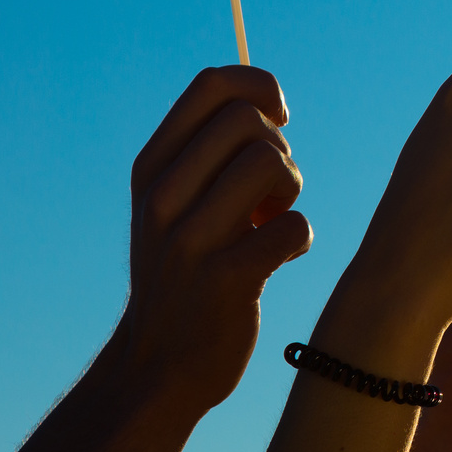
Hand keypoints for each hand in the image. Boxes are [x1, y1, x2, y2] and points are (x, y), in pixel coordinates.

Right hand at [111, 66, 312, 415]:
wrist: (157, 367)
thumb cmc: (183, 273)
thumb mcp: (173, 206)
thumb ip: (206, 154)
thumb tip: (267, 104)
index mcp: (151, 170)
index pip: (211, 84)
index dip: (260, 87)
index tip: (278, 120)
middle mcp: (162, 198)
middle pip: (250, 121)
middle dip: (279, 149)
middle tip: (269, 193)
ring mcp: (190, 239)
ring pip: (271, 162)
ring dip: (291, 190)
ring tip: (272, 221)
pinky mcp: (226, 280)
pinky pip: (295, 226)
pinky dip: (300, 240)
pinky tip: (277, 261)